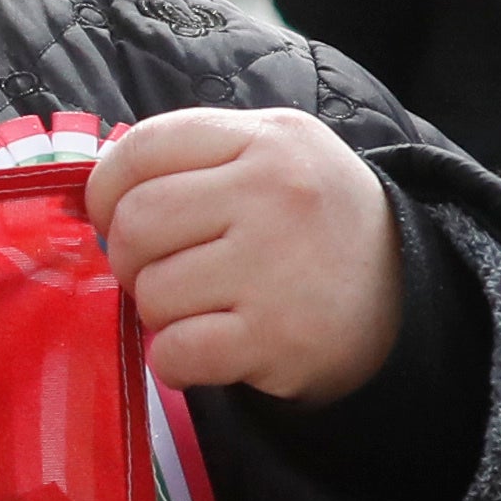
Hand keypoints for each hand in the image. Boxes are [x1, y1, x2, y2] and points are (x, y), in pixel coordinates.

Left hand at [85, 107, 401, 404]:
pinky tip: (206, 350)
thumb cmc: (315, 223)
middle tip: (163, 271)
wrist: (410, 296)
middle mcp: (275, 193)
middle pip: (136, 223)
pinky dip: (174, 361)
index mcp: (267, 139)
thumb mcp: (274, 157)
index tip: (111, 216)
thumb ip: (194, 160)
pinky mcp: (279, 337)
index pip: (143, 147)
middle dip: (131, 258)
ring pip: (151, 291)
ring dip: (158, 312)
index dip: (105, 189)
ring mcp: (277, 266)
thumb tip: (90, 191)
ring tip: (201, 307)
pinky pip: (176, 352)